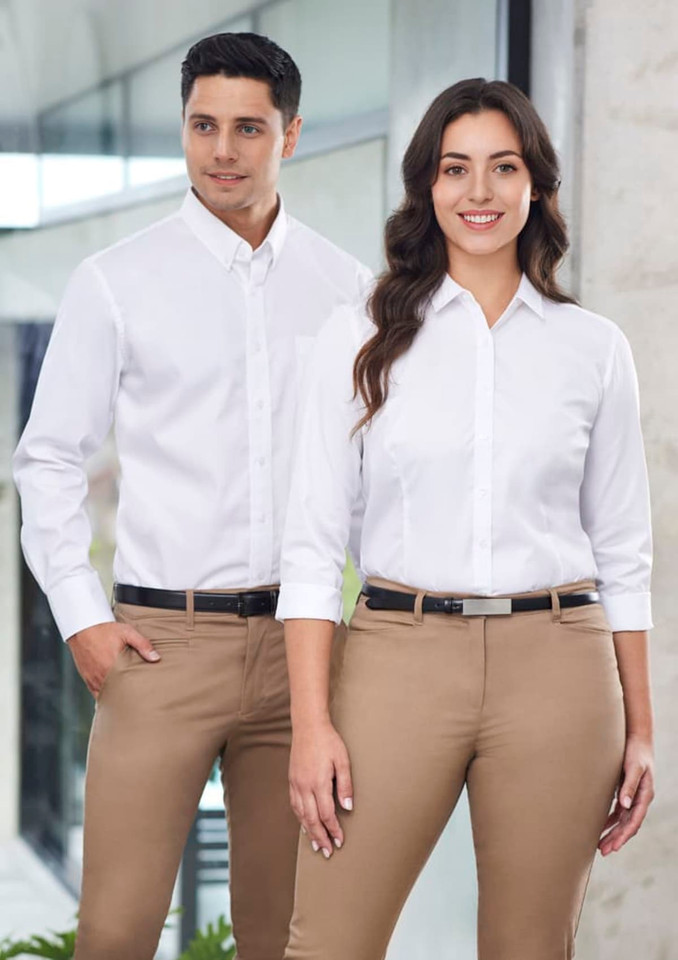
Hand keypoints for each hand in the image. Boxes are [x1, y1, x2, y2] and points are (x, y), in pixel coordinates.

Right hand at [67, 621, 159, 697]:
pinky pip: (96, 694)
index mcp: (113, 665)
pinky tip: (113, 699)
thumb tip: (156, 658)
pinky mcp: (87, 679)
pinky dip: (104, 697)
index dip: (136, 691)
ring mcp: (93, 678)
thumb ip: (143, 645)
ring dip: (116, 697)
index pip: (127, 685)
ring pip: (106, 695)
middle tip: (139, 700)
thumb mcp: (127, 632)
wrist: (83, 627)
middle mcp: (102, 675)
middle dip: (127, 697)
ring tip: (128, 701)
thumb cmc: (105, 629)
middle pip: (117, 693)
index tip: (145, 694)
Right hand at [289, 719, 352, 859]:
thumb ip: (346, 785)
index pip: (326, 814)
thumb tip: (348, 807)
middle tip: (327, 851)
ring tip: (316, 844)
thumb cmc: (328, 741)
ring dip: (309, 831)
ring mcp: (296, 783)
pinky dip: (300, 817)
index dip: (333, 830)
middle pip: (312, 819)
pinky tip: (305, 823)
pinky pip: (294, 804)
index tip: (339, 840)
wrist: (308, 726)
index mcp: (319, 783)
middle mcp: (304, 786)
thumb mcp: (342, 761)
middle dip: (320, 837)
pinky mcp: (292, 780)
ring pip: (301, 814)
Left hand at [598, 734, 654, 855]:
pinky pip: (619, 812)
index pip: (634, 821)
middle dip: (616, 839)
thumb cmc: (636, 752)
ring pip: (623, 820)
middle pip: (628, 824)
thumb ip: (629, 785)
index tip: (614, 846)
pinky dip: (611, 820)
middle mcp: (639, 799)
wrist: (637, 738)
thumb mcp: (634, 768)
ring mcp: (632, 796)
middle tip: (604, 851)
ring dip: (613, 832)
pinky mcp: (625, 791)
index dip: (624, 835)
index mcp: (644, 795)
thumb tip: (624, 805)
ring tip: (601, 846)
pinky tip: (601, 827)